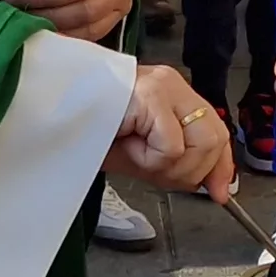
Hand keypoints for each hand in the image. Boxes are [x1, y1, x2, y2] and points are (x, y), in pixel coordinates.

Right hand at [104, 64, 237, 201]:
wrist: (54, 117)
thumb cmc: (93, 134)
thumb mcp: (142, 154)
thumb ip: (178, 165)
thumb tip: (218, 189)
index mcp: (173, 93)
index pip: (216, 130)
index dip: (221, 165)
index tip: (221, 193)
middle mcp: (173, 83)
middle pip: (214, 138)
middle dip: (191, 171)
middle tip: (155, 172)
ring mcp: (162, 86)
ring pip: (199, 143)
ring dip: (168, 165)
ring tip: (137, 155)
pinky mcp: (149, 95)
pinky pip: (171, 145)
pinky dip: (151, 159)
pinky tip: (128, 146)